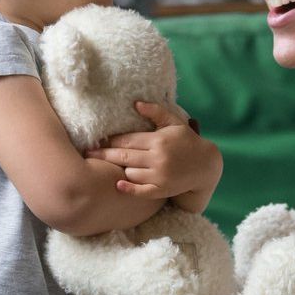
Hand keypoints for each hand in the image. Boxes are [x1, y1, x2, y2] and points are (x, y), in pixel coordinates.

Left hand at [84, 101, 221, 211]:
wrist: (205, 166)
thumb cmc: (187, 141)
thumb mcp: (174, 123)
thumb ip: (156, 112)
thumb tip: (136, 104)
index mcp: (158, 140)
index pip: (127, 140)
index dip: (110, 140)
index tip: (98, 139)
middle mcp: (157, 158)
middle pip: (123, 156)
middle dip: (104, 154)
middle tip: (88, 152)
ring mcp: (159, 175)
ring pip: (130, 172)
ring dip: (120, 168)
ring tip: (109, 165)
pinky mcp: (161, 190)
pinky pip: (140, 191)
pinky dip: (128, 188)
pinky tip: (118, 184)